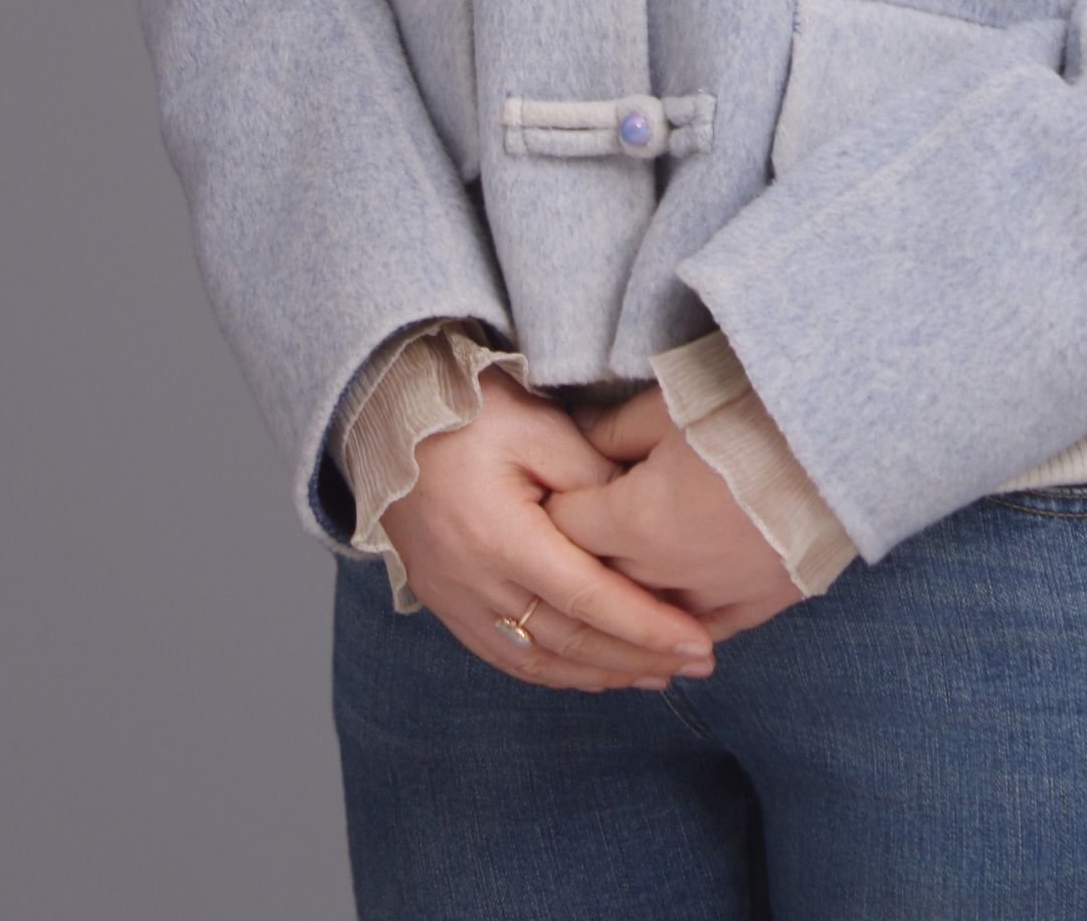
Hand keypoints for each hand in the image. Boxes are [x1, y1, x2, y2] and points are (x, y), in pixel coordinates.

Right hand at [378, 364, 718, 690]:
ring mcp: (456, 600)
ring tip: (658, 674)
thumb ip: (593, 477)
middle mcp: (475, 583)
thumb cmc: (469, 412)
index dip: (646, 625)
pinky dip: (557, 671)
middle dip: (638, 657)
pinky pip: (508, 656)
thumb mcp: (538, 426)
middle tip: (698, 662)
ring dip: (602, 673)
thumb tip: (642, 523)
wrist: (388, 417)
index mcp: (501, 537)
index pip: (587, 597)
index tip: (697, 640)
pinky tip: (593, 671)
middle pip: (569, 640)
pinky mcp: (447, 603)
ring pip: (539, 660)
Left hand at [546, 382, 806, 642]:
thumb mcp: (669, 405)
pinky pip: (704, 631)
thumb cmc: (750, 410)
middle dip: (581, 558)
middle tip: (571, 538)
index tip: (545, 496)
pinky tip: (670, 630)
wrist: (842, 439)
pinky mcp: (759, 603)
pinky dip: (680, 630)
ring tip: (614, 586)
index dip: (554, 509)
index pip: (567, 528)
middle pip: (600, 579)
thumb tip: (576, 440)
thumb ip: (614, 430)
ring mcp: (714, 594)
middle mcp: (666, 570)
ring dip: (628, 602)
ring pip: (648, 616)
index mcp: (636, 519)